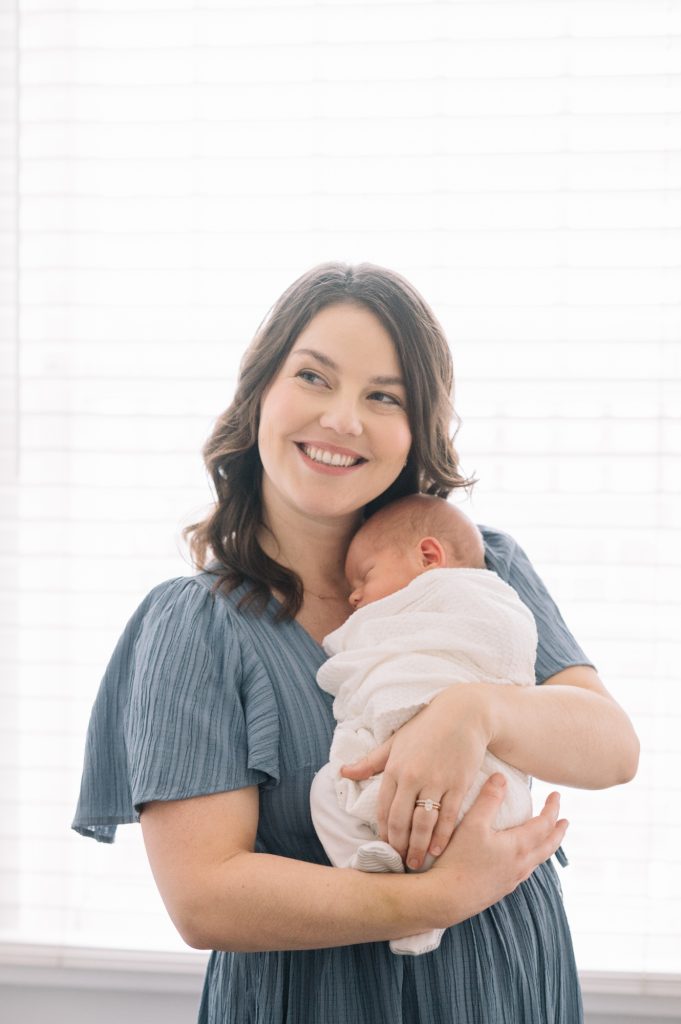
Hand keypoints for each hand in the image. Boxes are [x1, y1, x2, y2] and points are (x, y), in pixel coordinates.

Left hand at [340, 685, 490, 869]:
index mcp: (394, 768)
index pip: (383, 809)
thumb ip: (369, 762)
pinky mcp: (458, 785)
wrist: (464, 714)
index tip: (384, 848)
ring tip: (415, 863)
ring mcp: (436, 782)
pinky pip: (448, 817)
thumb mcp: (395, 741)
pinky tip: (437, 851)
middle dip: (398, 846)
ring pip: (423, 824)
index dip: (383, 832)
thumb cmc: (426, 727)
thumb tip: (342, 772)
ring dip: (418, 847)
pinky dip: (442, 837)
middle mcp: (412, 777)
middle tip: (398, 864)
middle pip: (401, 821)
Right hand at [428, 774, 568, 925]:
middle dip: (558, 831)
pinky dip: (533, 859)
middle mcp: (521, 864)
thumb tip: (501, 777)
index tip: (556, 795)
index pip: (544, 824)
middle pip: (548, 845)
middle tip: (565, 821)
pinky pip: (526, 870)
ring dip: (547, 846)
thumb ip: (488, 799)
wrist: (448, 898)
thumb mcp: (472, 824)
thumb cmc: (459, 859)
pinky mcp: (502, 888)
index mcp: (518, 846)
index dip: (552, 808)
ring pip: (538, 860)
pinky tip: (522, 859)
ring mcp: (512, 878)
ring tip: (548, 839)